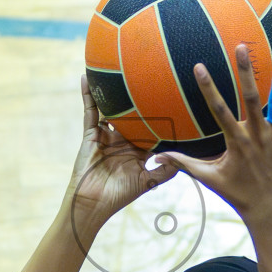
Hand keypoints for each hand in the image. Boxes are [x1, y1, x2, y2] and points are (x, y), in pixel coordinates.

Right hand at [65, 75, 177, 230]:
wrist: (93, 203)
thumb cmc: (120, 195)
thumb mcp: (149, 182)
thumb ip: (166, 169)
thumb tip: (185, 157)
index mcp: (138, 149)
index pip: (152, 127)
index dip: (162, 115)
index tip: (174, 98)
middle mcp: (123, 139)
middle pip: (133, 113)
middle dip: (140, 97)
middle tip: (151, 74)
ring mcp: (106, 135)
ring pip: (111, 108)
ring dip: (113, 91)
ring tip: (118, 68)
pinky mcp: (91, 134)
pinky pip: (90, 111)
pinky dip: (88, 95)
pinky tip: (86, 77)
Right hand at [154, 45, 271, 226]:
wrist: (269, 208)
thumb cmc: (236, 192)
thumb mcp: (209, 178)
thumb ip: (184, 163)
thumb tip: (157, 158)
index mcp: (237, 141)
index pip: (219, 109)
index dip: (208, 88)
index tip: (199, 66)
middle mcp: (258, 136)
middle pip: (250, 98)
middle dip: (245, 72)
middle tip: (241, 48)